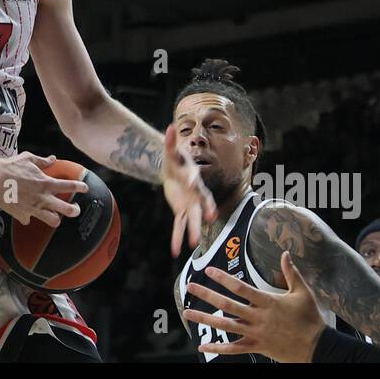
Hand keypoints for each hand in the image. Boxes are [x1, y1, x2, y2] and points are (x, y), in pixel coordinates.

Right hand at [0, 152, 89, 226]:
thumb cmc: (11, 166)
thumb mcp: (28, 158)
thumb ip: (42, 161)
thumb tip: (52, 159)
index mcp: (46, 183)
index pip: (69, 186)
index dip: (80, 187)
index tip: (85, 188)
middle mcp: (42, 197)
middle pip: (67, 209)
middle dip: (75, 210)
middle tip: (75, 209)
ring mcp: (33, 208)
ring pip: (53, 221)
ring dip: (56, 219)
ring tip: (56, 216)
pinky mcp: (22, 215)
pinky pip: (29, 220)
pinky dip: (29, 217)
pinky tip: (27, 213)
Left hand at [162, 124, 217, 256]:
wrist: (174, 171)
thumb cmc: (176, 159)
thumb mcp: (171, 151)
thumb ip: (170, 141)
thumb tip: (170, 127)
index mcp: (193, 175)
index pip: (194, 178)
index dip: (193, 180)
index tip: (192, 182)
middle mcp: (196, 192)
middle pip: (201, 202)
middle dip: (204, 210)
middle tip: (210, 218)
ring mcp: (190, 204)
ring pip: (193, 219)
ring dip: (193, 231)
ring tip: (194, 245)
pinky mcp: (182, 211)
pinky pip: (180, 226)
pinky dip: (177, 238)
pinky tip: (175, 251)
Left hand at [184, 253, 325, 362]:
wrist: (318, 347)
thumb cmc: (311, 318)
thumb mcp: (303, 292)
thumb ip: (291, 272)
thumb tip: (286, 253)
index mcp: (268, 302)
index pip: (241, 288)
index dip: (224, 278)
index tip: (210, 270)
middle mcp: (258, 317)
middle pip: (228, 305)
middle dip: (207, 295)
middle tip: (190, 287)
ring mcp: (256, 334)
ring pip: (226, 326)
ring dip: (205, 319)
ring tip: (187, 313)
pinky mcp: (257, 347)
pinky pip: (234, 349)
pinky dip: (218, 348)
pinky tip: (202, 345)